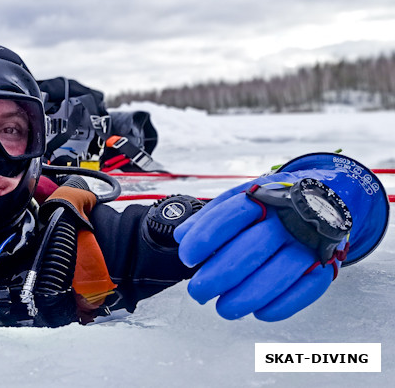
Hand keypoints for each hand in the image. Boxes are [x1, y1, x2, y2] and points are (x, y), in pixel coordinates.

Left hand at [173, 153, 386, 320]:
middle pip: (251, 249)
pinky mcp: (326, 263)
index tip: (188, 258)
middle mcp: (288, 219)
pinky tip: (259, 312)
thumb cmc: (274, 204)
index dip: (204, 238)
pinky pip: (307, 289)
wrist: (326, 197)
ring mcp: (309, 242)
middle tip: (199, 292)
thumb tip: (182, 236)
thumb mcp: (242, 198)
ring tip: (224, 308)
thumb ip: (211, 216)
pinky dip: (281, 305)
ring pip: (278, 273)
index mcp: (263, 197)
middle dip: (219, 276)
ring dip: (247, 297)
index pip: (230, 217)